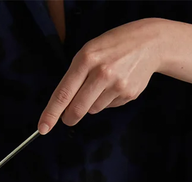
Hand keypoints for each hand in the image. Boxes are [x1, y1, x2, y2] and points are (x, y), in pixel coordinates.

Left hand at [38, 19, 164, 133]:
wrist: (148, 43)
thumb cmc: (112, 47)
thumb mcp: (89, 51)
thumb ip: (76, 76)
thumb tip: (65, 107)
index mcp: (86, 59)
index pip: (63, 93)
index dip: (51, 113)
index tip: (43, 128)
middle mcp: (102, 73)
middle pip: (78, 108)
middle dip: (70, 117)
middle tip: (68, 118)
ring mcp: (117, 85)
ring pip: (93, 109)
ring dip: (92, 103)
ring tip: (103, 84)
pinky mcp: (129, 94)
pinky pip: (109, 106)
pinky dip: (108, 100)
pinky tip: (116, 85)